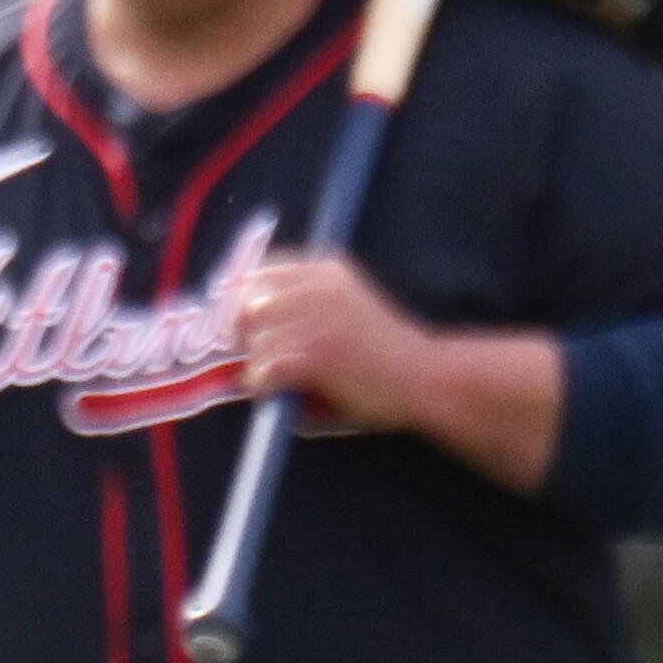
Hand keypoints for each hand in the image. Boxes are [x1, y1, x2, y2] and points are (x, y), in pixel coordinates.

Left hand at [236, 251, 432, 430]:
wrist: (426, 377)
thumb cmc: (384, 350)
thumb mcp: (346, 305)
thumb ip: (303, 300)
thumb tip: (237, 315)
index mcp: (326, 270)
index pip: (261, 269)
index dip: (244, 295)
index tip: (245, 320)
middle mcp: (317, 287)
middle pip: (249, 302)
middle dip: (247, 331)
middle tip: (260, 354)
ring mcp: (315, 319)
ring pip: (255, 341)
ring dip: (260, 364)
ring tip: (282, 378)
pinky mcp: (313, 354)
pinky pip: (262, 370)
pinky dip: (264, 386)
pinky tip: (281, 392)